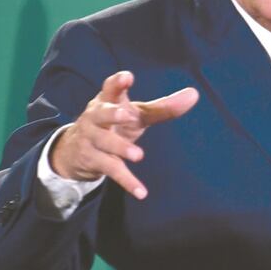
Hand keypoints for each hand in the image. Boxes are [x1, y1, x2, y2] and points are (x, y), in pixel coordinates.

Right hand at [51, 71, 198, 198]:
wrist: (76, 150)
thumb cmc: (115, 124)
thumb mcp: (137, 114)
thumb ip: (163, 107)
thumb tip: (194, 94)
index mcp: (107, 100)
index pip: (110, 88)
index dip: (117, 82)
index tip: (127, 77)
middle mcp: (95, 117)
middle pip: (102, 114)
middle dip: (112, 114)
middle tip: (128, 116)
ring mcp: (92, 139)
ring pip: (105, 143)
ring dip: (121, 148)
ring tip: (139, 155)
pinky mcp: (94, 160)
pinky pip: (111, 170)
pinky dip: (127, 182)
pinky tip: (142, 192)